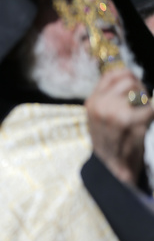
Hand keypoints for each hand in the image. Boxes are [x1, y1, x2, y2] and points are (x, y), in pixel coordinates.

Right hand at [85, 68, 153, 186]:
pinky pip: (151, 107)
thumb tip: (128, 79)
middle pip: (128, 80)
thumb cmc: (109, 142)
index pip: (110, 75)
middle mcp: (101, 105)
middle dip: (139, 88)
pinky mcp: (131, 121)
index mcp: (92, 102)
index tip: (134, 80)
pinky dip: (151, 113)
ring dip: (146, 101)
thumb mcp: (98, 116)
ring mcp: (115, 112)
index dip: (126, 74)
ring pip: (140, 91)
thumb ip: (108, 98)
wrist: (112, 167)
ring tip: (141, 114)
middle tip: (141, 102)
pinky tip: (144, 123)